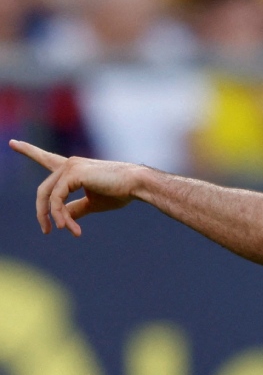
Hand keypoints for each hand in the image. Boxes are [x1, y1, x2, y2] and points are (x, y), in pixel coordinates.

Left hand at [9, 140, 139, 236]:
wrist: (136, 185)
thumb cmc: (120, 192)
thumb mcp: (93, 203)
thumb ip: (75, 208)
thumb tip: (61, 219)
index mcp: (74, 169)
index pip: (46, 159)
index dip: (29, 151)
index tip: (13, 143)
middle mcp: (69, 164)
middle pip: (43, 191)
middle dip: (41, 213)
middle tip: (46, 231)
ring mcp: (70, 166)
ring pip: (48, 197)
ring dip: (54, 218)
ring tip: (63, 231)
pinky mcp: (72, 173)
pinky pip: (57, 199)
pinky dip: (60, 215)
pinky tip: (68, 227)